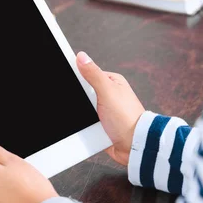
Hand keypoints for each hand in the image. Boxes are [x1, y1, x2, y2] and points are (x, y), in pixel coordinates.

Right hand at [77, 51, 144, 165]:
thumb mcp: (108, 91)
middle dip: (80, 101)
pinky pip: (86, 124)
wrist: (134, 146)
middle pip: (83, 93)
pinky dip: (85, 127)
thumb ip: (93, 74)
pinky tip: (87, 129)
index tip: (68, 84)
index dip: (77, 78)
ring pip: (83, 110)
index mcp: (112, 82)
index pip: (88, 74)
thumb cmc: (127, 118)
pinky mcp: (101, 126)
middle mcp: (108, 95)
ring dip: (82, 116)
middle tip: (86, 106)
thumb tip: (81, 56)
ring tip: (89, 121)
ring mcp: (104, 111)